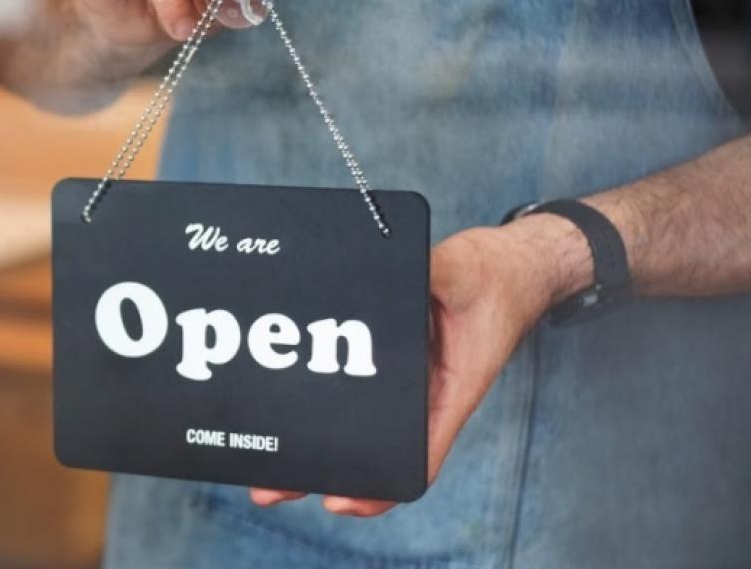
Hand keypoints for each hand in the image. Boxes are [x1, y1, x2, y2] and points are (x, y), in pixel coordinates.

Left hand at [250, 216, 591, 515]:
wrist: (504, 266)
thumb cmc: (493, 279)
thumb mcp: (463, 273)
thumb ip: (432, 274)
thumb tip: (395, 269)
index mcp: (448, 393)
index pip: (413, 459)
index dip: (377, 489)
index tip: (339, 500)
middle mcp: (420, 396)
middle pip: (367, 447)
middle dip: (321, 470)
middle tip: (270, 489)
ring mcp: (400, 381)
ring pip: (351, 421)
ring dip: (310, 440)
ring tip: (263, 462)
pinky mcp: (384, 357)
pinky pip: (348, 387)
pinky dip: (315, 399)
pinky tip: (278, 404)